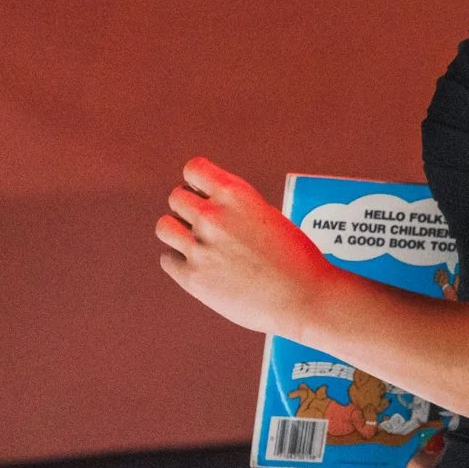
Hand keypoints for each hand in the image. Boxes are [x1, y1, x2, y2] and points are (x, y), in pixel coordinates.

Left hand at [154, 157, 340, 338]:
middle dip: (188, 208)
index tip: (204, 193)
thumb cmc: (294, 258)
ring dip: (178, 232)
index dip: (197, 181)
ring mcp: (200, 248)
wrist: (303, 297)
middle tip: (204, 225)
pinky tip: (200, 266)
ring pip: (165, 226)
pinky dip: (180, 261)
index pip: (194, 169)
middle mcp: (213, 216)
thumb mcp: (268, 216)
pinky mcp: (192, 277)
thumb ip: (235, 209)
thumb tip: (207, 207)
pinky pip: (168, 259)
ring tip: (196, 243)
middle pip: (176, 197)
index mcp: (235, 194)